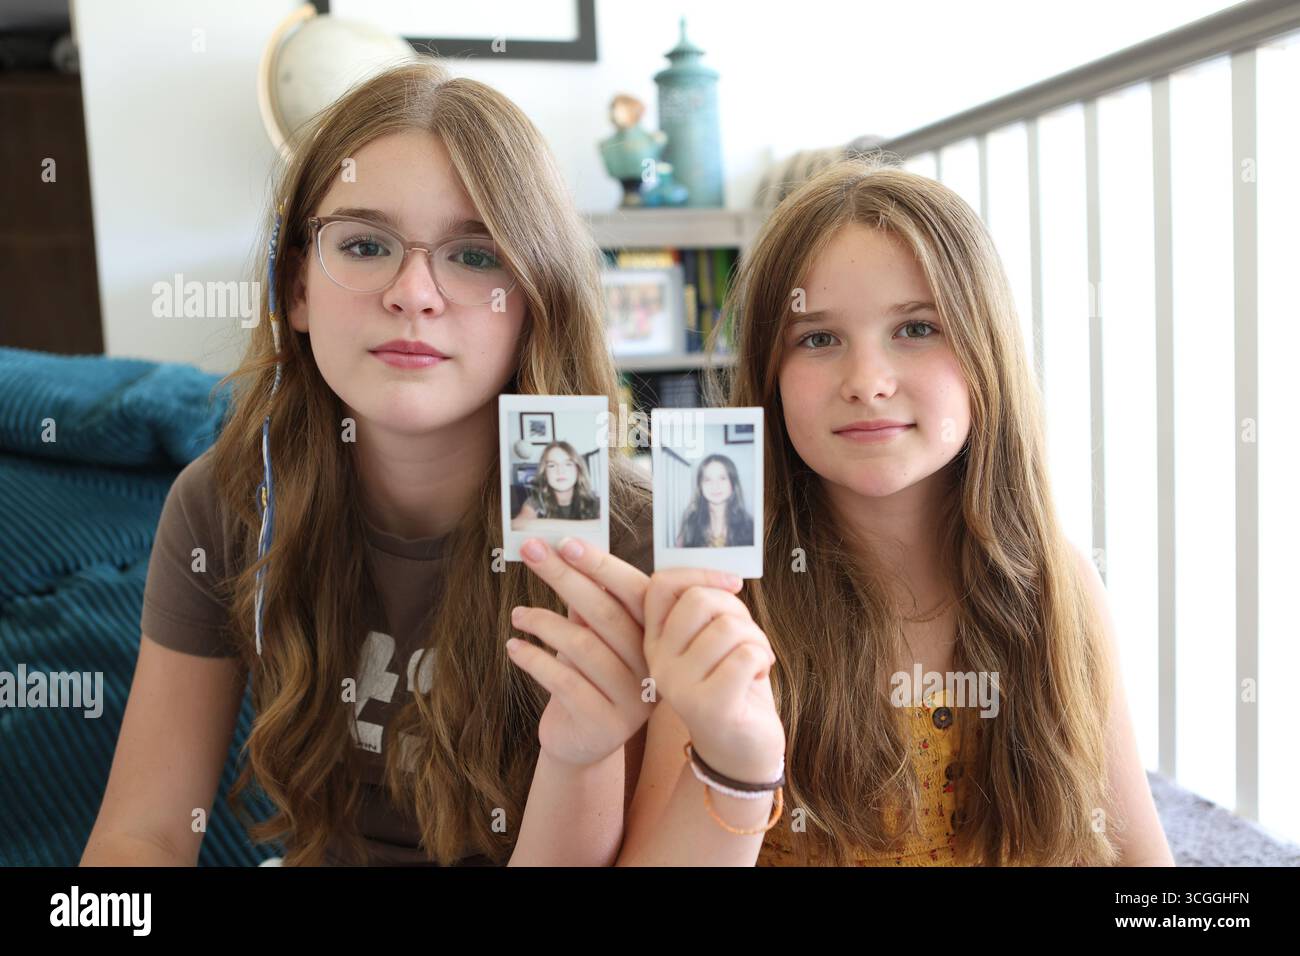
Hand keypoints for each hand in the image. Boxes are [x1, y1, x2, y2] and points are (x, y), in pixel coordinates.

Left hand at [507, 536, 746, 767]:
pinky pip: (564, 681)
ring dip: (543, 622)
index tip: (566, 542)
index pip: (636, 592)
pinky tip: (513, 647)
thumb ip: (587, 602)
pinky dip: (533, 659)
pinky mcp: (605, 725)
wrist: (581, 745)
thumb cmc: (587, 678)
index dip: (602, 565)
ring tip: (517, 614)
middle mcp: (652, 667)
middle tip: (533, 552)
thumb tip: (564, 549)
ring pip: (584, 646)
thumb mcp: (593, 637)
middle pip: (607, 613)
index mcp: (656, 638)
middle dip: (565, 578)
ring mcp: (633, 699)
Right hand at [643, 570, 785, 784]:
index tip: (733, 584)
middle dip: (738, 611)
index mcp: (656, 640)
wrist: (742, 751)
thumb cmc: (733, 685)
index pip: (661, 585)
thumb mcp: (712, 641)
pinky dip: (763, 660)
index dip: (701, 573)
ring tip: (754, 663)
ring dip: (756, 640)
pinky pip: (746, 655)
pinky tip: (757, 678)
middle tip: (747, 638)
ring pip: (728, 627)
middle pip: (700, 600)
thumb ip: (709, 609)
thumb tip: (726, 580)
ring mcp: (678, 687)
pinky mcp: (708, 707)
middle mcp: (658, 663)